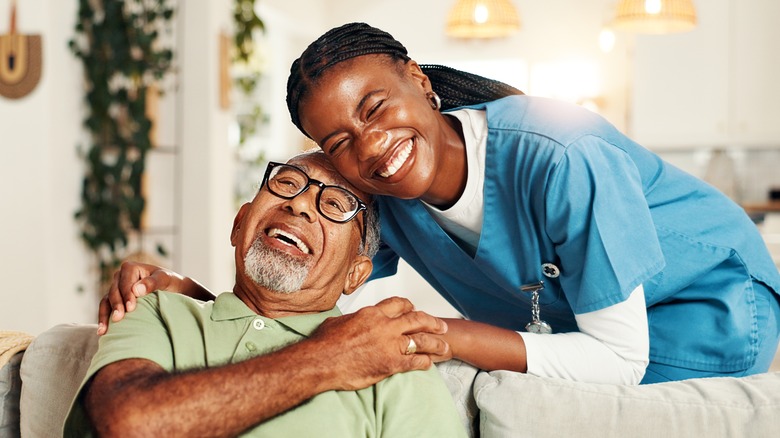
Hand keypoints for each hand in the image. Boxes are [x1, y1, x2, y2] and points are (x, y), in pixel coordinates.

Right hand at [97, 262, 184, 334]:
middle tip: (118, 319)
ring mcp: (115, 288)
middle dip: (116, 306)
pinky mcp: (114, 299)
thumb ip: (152, 283)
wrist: (172, 289)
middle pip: (114, 292)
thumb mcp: (165, 280)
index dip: (127, 295)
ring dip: (104, 315)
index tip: (130, 308)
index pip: (125, 283)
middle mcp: (119, 276)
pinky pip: (106, 308)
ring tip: (104, 330)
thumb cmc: (169, 282)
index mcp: (130, 268)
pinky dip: (104, 318)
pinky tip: (103, 331)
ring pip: (106, 300)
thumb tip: (136, 290)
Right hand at [308, 296, 449, 390]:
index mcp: (372, 313)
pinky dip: (424, 362)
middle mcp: (384, 326)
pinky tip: (429, 364)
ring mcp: (389, 344)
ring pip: (421, 340)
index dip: (409, 306)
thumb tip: (350, 320)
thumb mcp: (339, 321)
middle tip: (442, 326)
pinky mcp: (390, 364)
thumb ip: (352, 319)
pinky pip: (414, 361)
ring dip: (436, 343)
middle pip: (417, 319)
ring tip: (444, 347)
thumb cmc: (324, 343)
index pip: (398, 304)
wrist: (320, 361)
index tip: (414, 309)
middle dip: (432, 322)